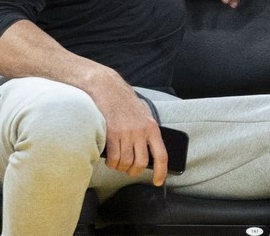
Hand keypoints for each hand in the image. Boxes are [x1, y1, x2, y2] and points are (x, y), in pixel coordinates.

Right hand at [88, 69, 167, 183]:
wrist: (108, 88)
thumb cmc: (125, 102)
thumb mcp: (143, 115)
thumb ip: (147, 132)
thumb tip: (150, 152)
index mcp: (152, 127)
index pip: (161, 155)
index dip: (161, 171)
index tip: (158, 181)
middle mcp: (141, 131)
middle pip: (141, 163)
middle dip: (134, 171)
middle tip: (129, 170)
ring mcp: (126, 133)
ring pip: (126, 162)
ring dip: (120, 167)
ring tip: (117, 163)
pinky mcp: (112, 133)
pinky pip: (113, 157)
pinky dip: (111, 163)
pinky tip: (110, 159)